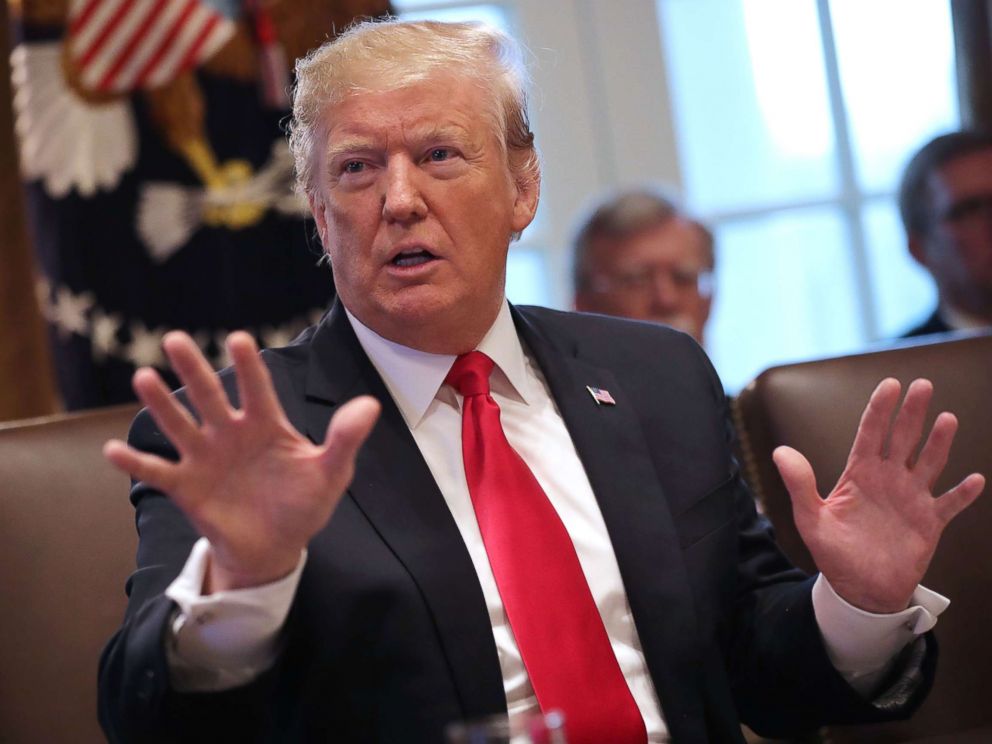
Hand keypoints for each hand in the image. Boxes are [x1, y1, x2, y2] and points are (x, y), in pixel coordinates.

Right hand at [103, 331, 379, 591]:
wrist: (276, 547)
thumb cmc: (304, 503)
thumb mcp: (331, 473)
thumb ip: (345, 439)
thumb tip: (371, 405)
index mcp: (266, 425)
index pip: (258, 389)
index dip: (249, 366)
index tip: (240, 340)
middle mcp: (230, 433)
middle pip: (210, 396)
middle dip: (194, 369)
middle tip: (176, 339)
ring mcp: (205, 458)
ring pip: (180, 425)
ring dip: (161, 404)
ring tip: (143, 377)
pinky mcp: (186, 487)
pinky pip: (157, 472)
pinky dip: (136, 463)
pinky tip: (114, 450)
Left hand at [773, 378, 984, 613]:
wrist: (859, 589)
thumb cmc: (833, 552)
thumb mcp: (810, 519)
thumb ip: (799, 485)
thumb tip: (780, 451)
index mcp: (860, 474)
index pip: (871, 433)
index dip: (880, 409)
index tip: (890, 384)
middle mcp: (888, 480)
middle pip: (903, 438)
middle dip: (912, 412)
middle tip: (922, 384)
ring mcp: (911, 498)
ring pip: (929, 463)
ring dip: (939, 442)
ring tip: (947, 418)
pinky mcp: (929, 523)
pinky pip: (949, 504)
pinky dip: (962, 493)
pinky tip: (974, 480)